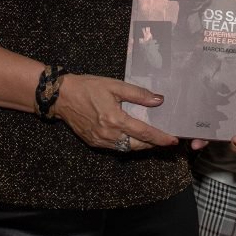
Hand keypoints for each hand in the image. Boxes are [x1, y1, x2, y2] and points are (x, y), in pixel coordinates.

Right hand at [53, 74, 178, 151]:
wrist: (61, 96)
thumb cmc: (88, 87)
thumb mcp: (114, 86)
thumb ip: (138, 94)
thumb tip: (158, 100)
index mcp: (116, 119)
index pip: (144, 133)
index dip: (160, 138)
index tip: (173, 140)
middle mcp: (109, 134)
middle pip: (137, 145)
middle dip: (153, 144)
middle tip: (165, 140)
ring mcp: (101, 141)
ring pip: (127, 149)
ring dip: (140, 145)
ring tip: (152, 140)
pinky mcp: (94, 142)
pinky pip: (115, 147)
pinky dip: (127, 145)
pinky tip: (132, 138)